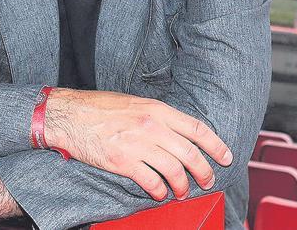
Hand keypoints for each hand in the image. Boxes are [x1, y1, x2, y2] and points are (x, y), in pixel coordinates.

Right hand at [44, 88, 232, 200]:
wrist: (70, 114)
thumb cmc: (101, 107)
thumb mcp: (137, 103)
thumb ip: (159, 116)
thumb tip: (179, 131)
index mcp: (158, 110)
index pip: (197, 128)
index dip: (216, 145)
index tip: (226, 157)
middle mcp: (152, 127)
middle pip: (190, 154)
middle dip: (204, 171)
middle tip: (208, 181)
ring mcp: (138, 145)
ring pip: (174, 171)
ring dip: (182, 186)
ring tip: (183, 192)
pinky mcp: (122, 162)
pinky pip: (150, 182)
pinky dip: (159, 191)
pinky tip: (159, 194)